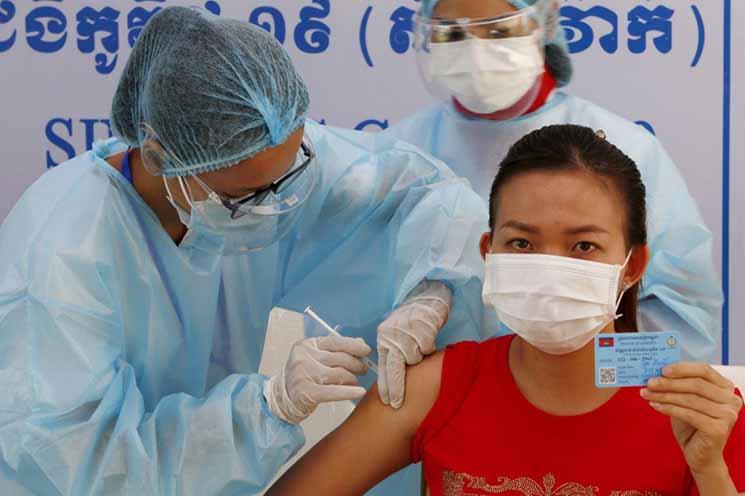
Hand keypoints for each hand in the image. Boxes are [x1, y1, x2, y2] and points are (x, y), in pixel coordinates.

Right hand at [264, 335, 371, 423]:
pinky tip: (360, 392)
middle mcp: (304, 357)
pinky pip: (335, 391)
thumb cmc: (303, 375)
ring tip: (355, 381)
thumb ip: (336, 350)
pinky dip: (350, 392)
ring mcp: (304, 374)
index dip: (354, 346)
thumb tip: (360, 343)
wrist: (282, 397)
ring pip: (340, 374)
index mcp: (307, 345)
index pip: (336, 342)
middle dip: (356, 364)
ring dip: (352, 378)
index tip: (366, 350)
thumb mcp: (315, 357)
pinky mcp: (307, 392)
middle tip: (363, 369)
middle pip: (340, 358)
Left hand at [377, 280, 451, 408]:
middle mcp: (392, 335)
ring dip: (419, 357)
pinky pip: (427, 348)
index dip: (386, 385)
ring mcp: (406, 332)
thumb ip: (395, 353)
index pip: (383, 366)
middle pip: (394, 367)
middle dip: (396, 387)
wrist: (427, 294)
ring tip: (421, 347)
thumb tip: (394, 378)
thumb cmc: (413, 319)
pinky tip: (429, 337)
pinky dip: (430, 347)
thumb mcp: (398, 335)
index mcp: (384, 338)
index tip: (388, 401)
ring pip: (414, 358)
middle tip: (397, 403)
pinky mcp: (421, 328)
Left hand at [641, 362, 742, 478]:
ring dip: (664, 395)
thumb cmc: (692, 425)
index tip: (662, 369)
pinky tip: (654, 405)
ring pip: (689, 399)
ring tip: (646, 393)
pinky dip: (668, 408)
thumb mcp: (686, 400)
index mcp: (726, 387)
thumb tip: (656, 372)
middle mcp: (731, 400)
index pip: (704, 370)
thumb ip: (679, 385)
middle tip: (649, 382)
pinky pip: (688, 414)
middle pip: (695, 385)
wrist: (701, 455)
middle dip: (668, 382)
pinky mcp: (718, 429)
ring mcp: (727, 415)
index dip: (682, 368)